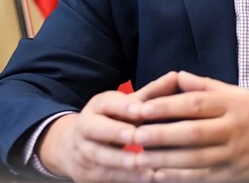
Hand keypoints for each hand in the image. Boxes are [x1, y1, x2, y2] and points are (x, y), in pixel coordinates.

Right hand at [37, 71, 179, 182]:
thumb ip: (151, 93)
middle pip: (96, 129)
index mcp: (98, 105)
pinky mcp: (87, 172)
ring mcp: (83, 150)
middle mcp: (86, 126)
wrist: (72, 145)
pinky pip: (105, 175)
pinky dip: (126, 178)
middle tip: (136, 136)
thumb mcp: (127, 105)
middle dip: (116, 132)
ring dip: (121, 161)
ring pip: (99, 155)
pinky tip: (146, 178)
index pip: (108, 103)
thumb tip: (176, 76)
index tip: (141, 111)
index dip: (123, 107)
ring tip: (144, 165)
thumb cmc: (113, 120)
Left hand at [131, 71, 248, 181]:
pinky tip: (158, 175)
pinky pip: (202, 177)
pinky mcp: (234, 176)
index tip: (141, 108)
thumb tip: (177, 78)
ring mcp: (234, 155)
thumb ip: (207, 87)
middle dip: (159, 135)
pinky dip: (178, 177)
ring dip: (163, 159)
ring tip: (139, 158)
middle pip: (191, 133)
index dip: (165, 107)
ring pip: (193, 159)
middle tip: (134, 135)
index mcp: (234, 104)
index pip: (194, 104)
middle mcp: (234, 129)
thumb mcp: (241, 93)